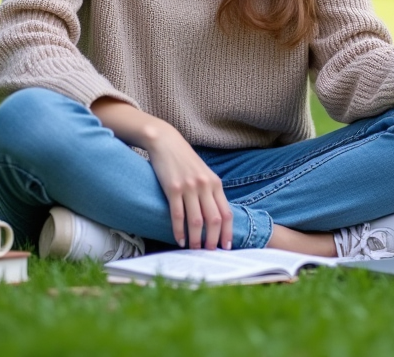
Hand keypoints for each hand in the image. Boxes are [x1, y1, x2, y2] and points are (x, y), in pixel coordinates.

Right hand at [146, 126, 233, 249]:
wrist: (166, 142)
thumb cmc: (185, 160)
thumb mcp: (204, 173)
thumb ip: (211, 191)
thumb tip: (215, 216)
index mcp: (215, 183)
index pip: (226, 213)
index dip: (228, 232)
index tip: (226, 246)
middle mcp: (204, 186)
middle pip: (214, 220)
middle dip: (213, 240)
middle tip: (209, 251)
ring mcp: (189, 187)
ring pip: (196, 221)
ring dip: (195, 239)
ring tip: (194, 249)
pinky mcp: (172, 188)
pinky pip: (177, 215)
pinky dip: (179, 231)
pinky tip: (179, 240)